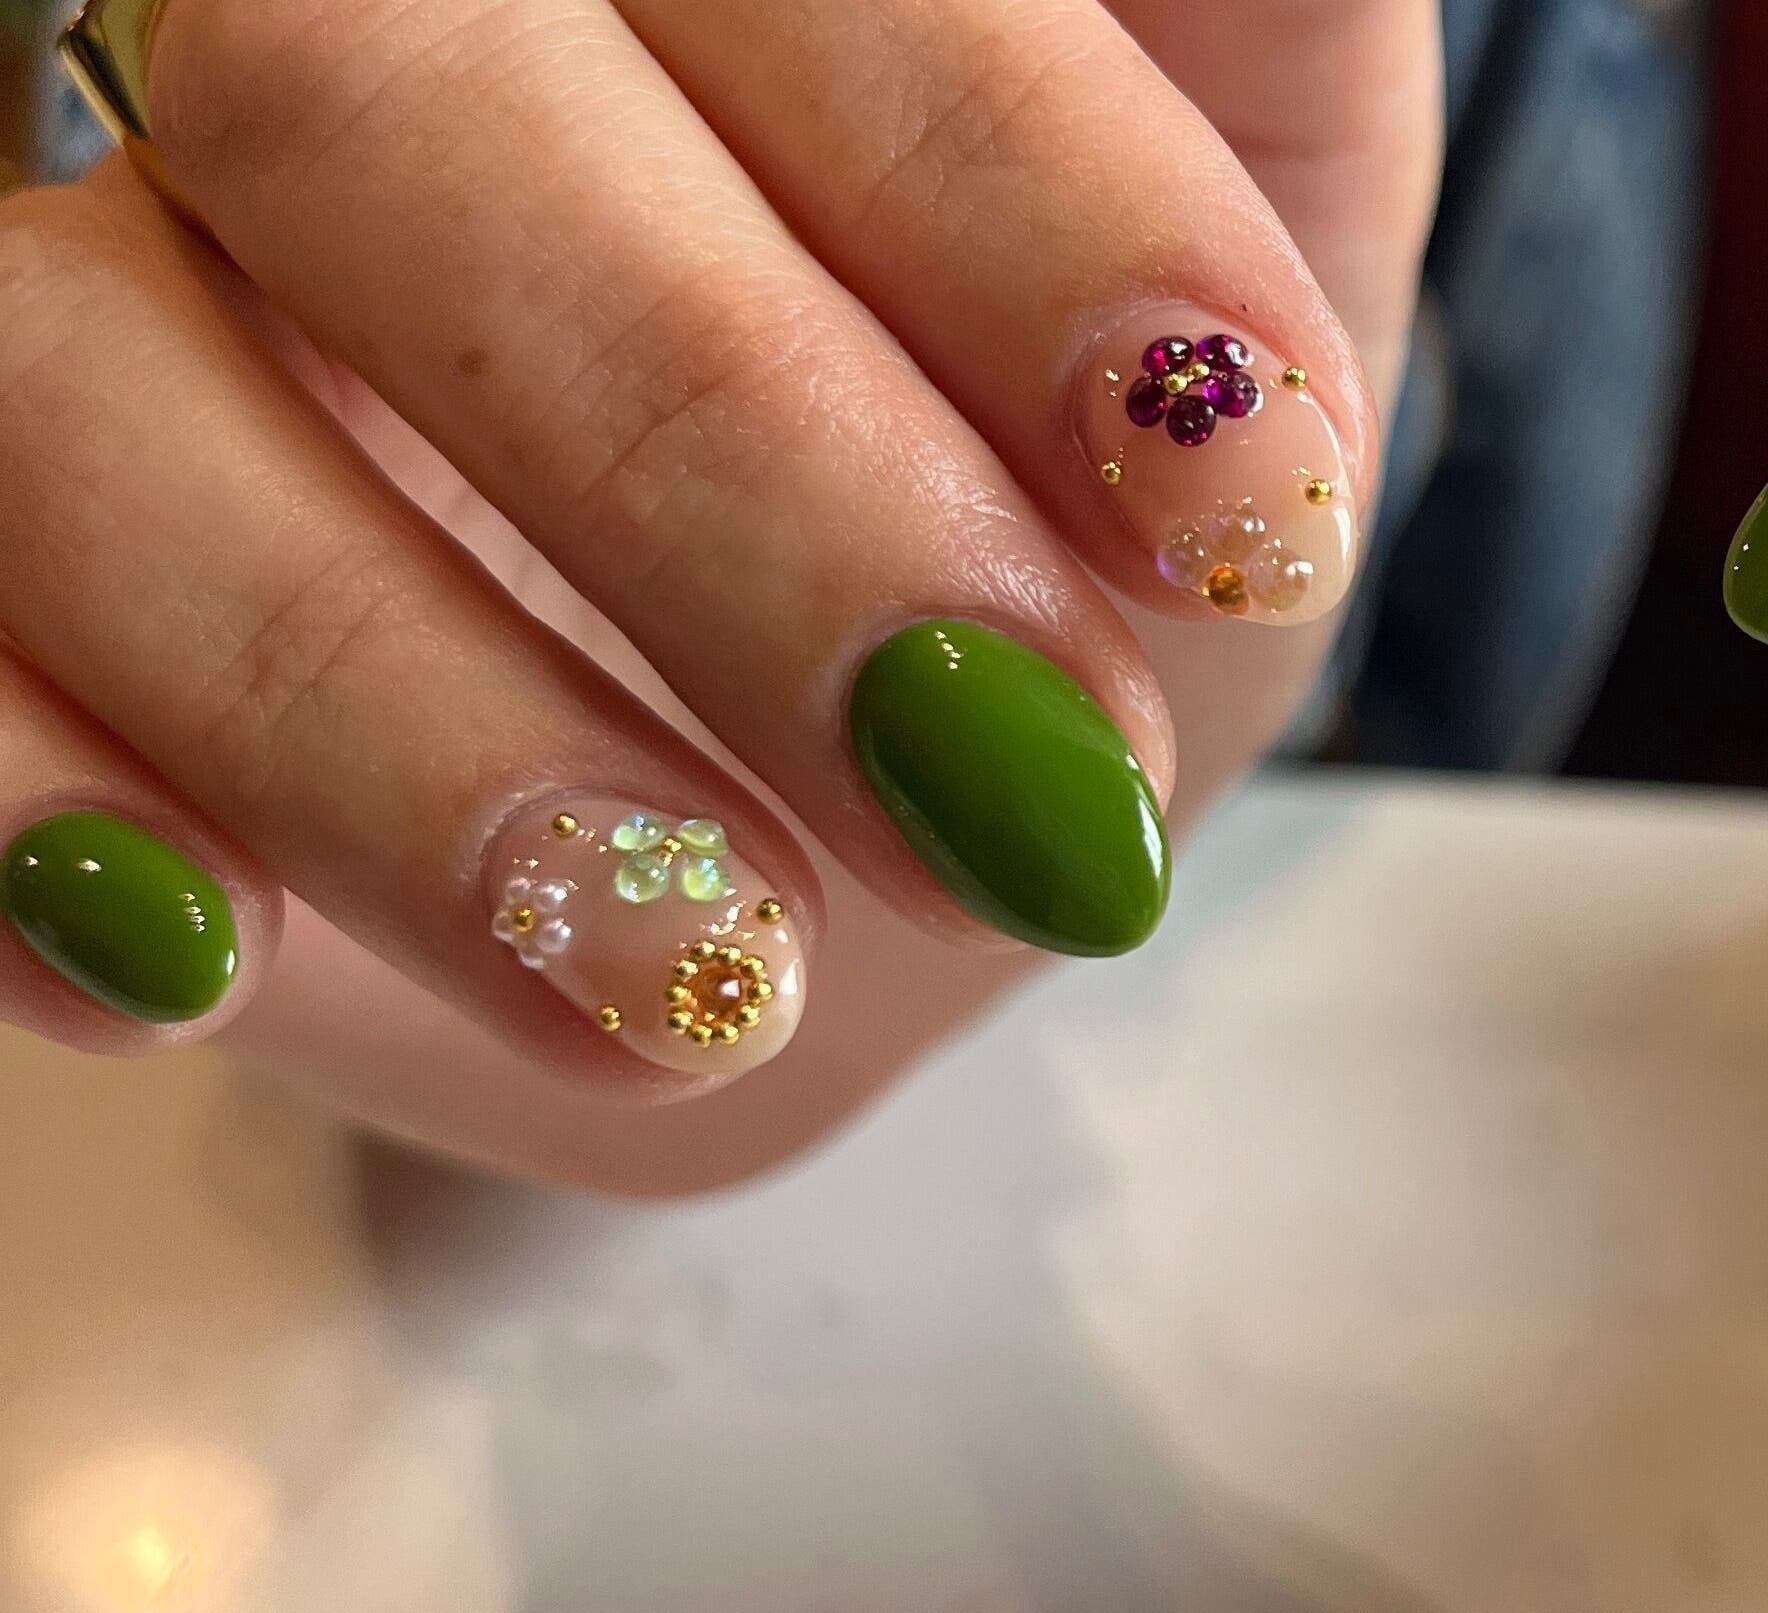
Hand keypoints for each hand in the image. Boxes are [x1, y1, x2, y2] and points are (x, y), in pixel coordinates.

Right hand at [0, 0, 1438, 1188]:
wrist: (918, 695)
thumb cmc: (1082, 418)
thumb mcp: (1251, 197)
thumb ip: (1250, 53)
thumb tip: (1239, 112)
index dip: (1005, 194)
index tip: (1237, 499)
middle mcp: (302, 18)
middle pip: (369, 92)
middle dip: (724, 464)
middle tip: (1013, 772)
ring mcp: (87, 265)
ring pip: (69, 386)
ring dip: (400, 719)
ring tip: (703, 967)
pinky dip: (29, 810)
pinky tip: (201, 960)